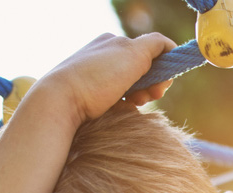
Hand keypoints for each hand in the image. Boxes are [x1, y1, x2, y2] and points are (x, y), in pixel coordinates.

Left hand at [37, 33, 178, 124]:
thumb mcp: (132, 53)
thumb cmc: (97, 77)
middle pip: (143, 71)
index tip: (161, 86)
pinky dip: (124, 105)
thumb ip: (155, 45)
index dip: (162, 69)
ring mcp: (97, 77)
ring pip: (132, 87)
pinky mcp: (91, 96)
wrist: (61, 101)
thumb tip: (171, 47)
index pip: (151, 51)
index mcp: (114, 43)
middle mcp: (105, 57)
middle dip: (151, 85)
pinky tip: (120, 110)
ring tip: (132, 104)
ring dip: (140, 97)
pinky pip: (118, 100)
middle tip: (147, 98)